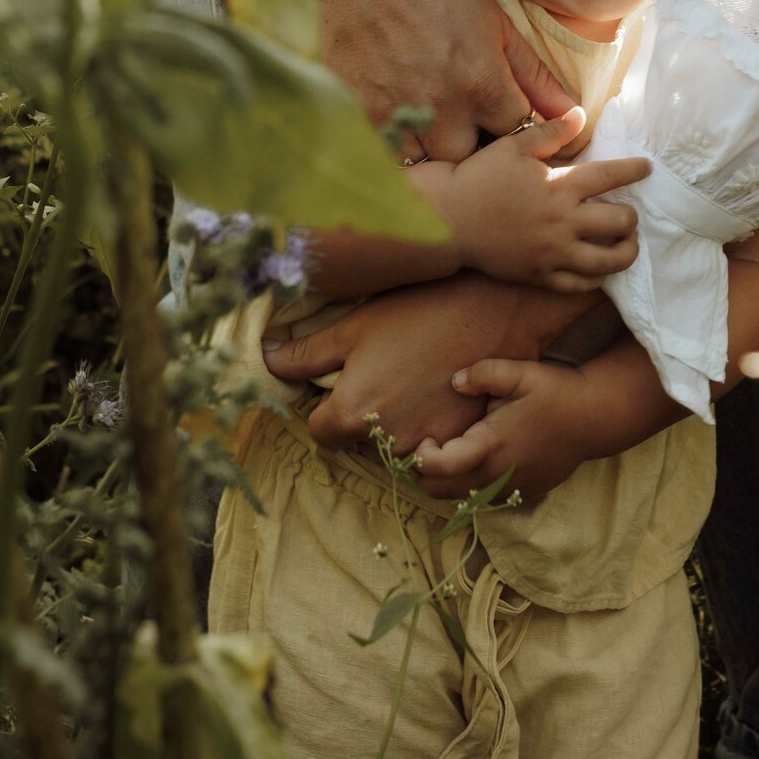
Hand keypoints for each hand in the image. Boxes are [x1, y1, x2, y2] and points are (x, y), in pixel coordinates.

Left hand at [261, 272, 597, 453]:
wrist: (492, 312)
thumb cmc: (418, 312)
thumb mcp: (354, 326)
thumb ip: (306, 354)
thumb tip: (266, 360)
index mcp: (352, 413)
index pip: (319, 430)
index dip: (326, 403)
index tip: (344, 378)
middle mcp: (385, 442)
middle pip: (357, 441)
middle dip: (362, 414)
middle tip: (383, 371)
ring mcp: (425, 446)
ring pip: (392, 445)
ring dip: (394, 423)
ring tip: (411, 377)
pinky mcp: (458, 443)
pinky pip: (428, 445)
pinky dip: (426, 426)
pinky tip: (434, 390)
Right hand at [301, 0, 573, 160]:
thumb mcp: (493, 23)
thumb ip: (532, 74)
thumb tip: (571, 112)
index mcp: (481, 84)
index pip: (517, 134)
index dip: (516, 126)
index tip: (507, 114)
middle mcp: (442, 108)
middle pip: (472, 161)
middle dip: (476, 147)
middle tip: (469, 122)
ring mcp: (397, 116)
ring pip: (428, 166)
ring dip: (436, 151)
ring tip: (435, 123)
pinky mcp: (360, 116)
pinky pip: (387, 155)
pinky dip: (399, 145)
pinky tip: (403, 120)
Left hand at [414, 358, 595, 497]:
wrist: (595, 417)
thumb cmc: (555, 392)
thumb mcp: (520, 372)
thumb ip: (484, 373)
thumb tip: (456, 382)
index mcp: (491, 445)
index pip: (441, 467)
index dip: (421, 457)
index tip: (424, 439)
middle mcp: (498, 475)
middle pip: (442, 492)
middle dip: (425, 474)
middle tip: (427, 448)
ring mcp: (512, 488)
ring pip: (463, 500)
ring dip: (448, 482)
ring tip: (449, 454)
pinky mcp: (524, 492)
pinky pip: (486, 499)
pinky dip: (472, 486)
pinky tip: (478, 460)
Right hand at [449, 108, 646, 291]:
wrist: (448, 219)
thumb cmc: (480, 177)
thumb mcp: (514, 146)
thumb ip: (551, 131)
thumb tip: (580, 115)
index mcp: (559, 186)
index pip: (611, 176)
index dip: (634, 170)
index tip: (647, 168)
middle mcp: (562, 222)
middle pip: (620, 222)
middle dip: (632, 217)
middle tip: (630, 213)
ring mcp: (553, 252)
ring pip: (607, 261)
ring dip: (626, 252)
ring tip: (628, 245)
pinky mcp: (540, 275)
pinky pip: (579, 285)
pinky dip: (597, 279)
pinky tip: (601, 270)